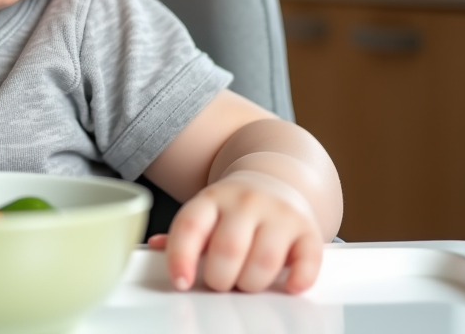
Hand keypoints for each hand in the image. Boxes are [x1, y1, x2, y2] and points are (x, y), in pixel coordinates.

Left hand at [147, 170, 322, 293]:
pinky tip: (287, 284)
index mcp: (212, 199)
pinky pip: (306, 261)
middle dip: (220, 279)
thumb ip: (183, 234)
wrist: (275, 179)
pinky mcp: (307, 229)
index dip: (181, 258)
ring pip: (264, 261)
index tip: (181, 282)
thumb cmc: (234, 208)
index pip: (190, 226)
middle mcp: (246, 201)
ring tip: (246, 281)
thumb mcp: (205, 213)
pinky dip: (297, 280)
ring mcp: (279, 213)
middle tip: (220, 283)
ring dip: (251, 283)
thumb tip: (156, 247)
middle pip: (228, 249)